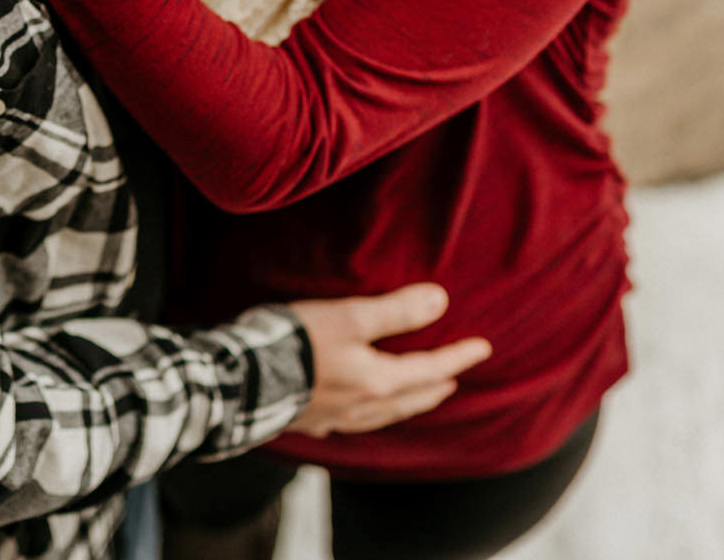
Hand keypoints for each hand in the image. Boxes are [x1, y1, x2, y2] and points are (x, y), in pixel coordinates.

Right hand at [283, 284, 491, 437]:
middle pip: (411, 399)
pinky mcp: (309, 421)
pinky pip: (354, 422)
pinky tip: (359, 411)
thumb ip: (395, 311)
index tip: (483, 347)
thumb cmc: (296, 343)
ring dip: (409, 404)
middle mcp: (362, 407)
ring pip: (385, 415)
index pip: (430, 370)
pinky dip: (372, 414)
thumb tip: (440, 301)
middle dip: (436, 387)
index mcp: (377, 383)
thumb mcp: (349, 317)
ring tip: (418, 395)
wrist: (240, 382)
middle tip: (453, 378)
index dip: (458, 357)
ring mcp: (335, 419)